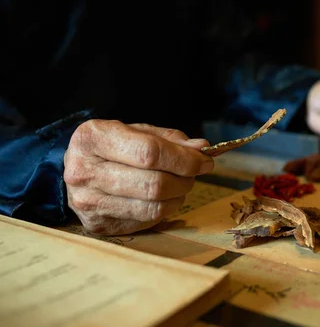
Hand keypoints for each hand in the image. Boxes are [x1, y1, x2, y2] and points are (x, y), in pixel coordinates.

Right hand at [63, 120, 213, 234]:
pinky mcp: (97, 225)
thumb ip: (169, 139)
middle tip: (194, 174)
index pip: (149, 153)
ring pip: (153, 207)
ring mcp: (88, 202)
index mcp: (93, 138)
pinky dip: (164, 210)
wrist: (77, 168)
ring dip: (178, 196)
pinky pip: (146, 221)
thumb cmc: (113, 147)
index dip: (183, 159)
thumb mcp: (137, 131)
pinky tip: (162, 198)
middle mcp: (84, 172)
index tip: (204, 160)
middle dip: (185, 179)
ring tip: (180, 185)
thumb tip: (201, 149)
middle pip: (153, 184)